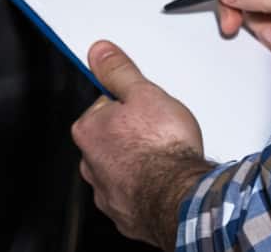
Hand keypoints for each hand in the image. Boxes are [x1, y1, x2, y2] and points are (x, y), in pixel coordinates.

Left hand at [71, 41, 211, 246]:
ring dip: (139, 163)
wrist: (181, 197)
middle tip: (158, 130)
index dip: (128, 103)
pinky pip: (135, 195)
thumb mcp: (144, 93)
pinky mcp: (126, 217)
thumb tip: (100, 53)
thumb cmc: (163, 147)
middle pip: (111, 139)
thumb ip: (119, 72)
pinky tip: (165, 181)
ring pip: (122, 169)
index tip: (144, 106)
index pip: (103, 107)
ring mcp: (106, 194)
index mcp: (88, 130)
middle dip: (132, 135)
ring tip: (165, 157)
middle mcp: (89, 165)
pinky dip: (147, 189)